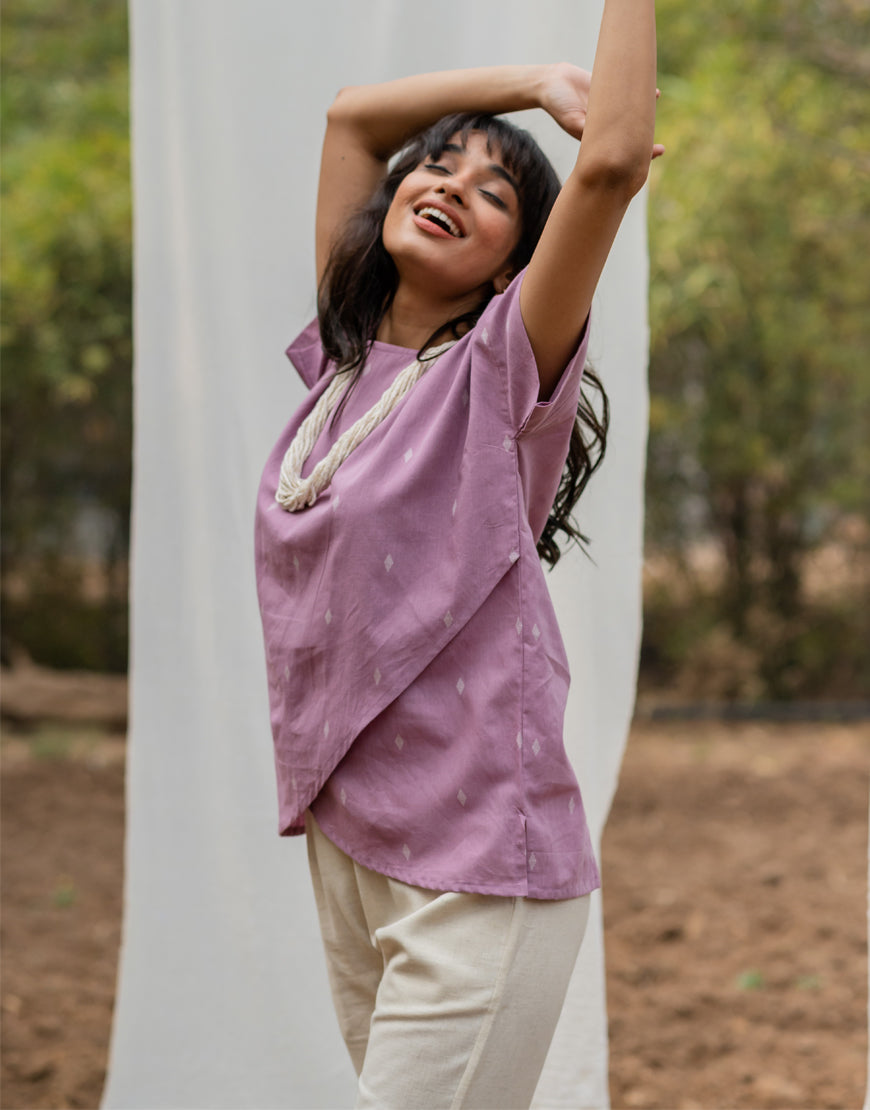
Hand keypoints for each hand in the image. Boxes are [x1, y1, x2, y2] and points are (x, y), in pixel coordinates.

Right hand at [541, 63, 664, 159]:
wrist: (551, 83)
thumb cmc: (559, 104)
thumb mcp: (572, 119)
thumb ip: (587, 129)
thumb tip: (607, 140)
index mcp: (595, 139)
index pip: (618, 153)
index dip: (633, 157)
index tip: (646, 161)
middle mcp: (604, 127)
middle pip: (628, 139)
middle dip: (644, 145)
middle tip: (661, 150)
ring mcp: (609, 110)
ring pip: (632, 118)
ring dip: (646, 117)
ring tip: (661, 119)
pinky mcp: (611, 92)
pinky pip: (630, 96)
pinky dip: (643, 95)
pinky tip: (657, 94)